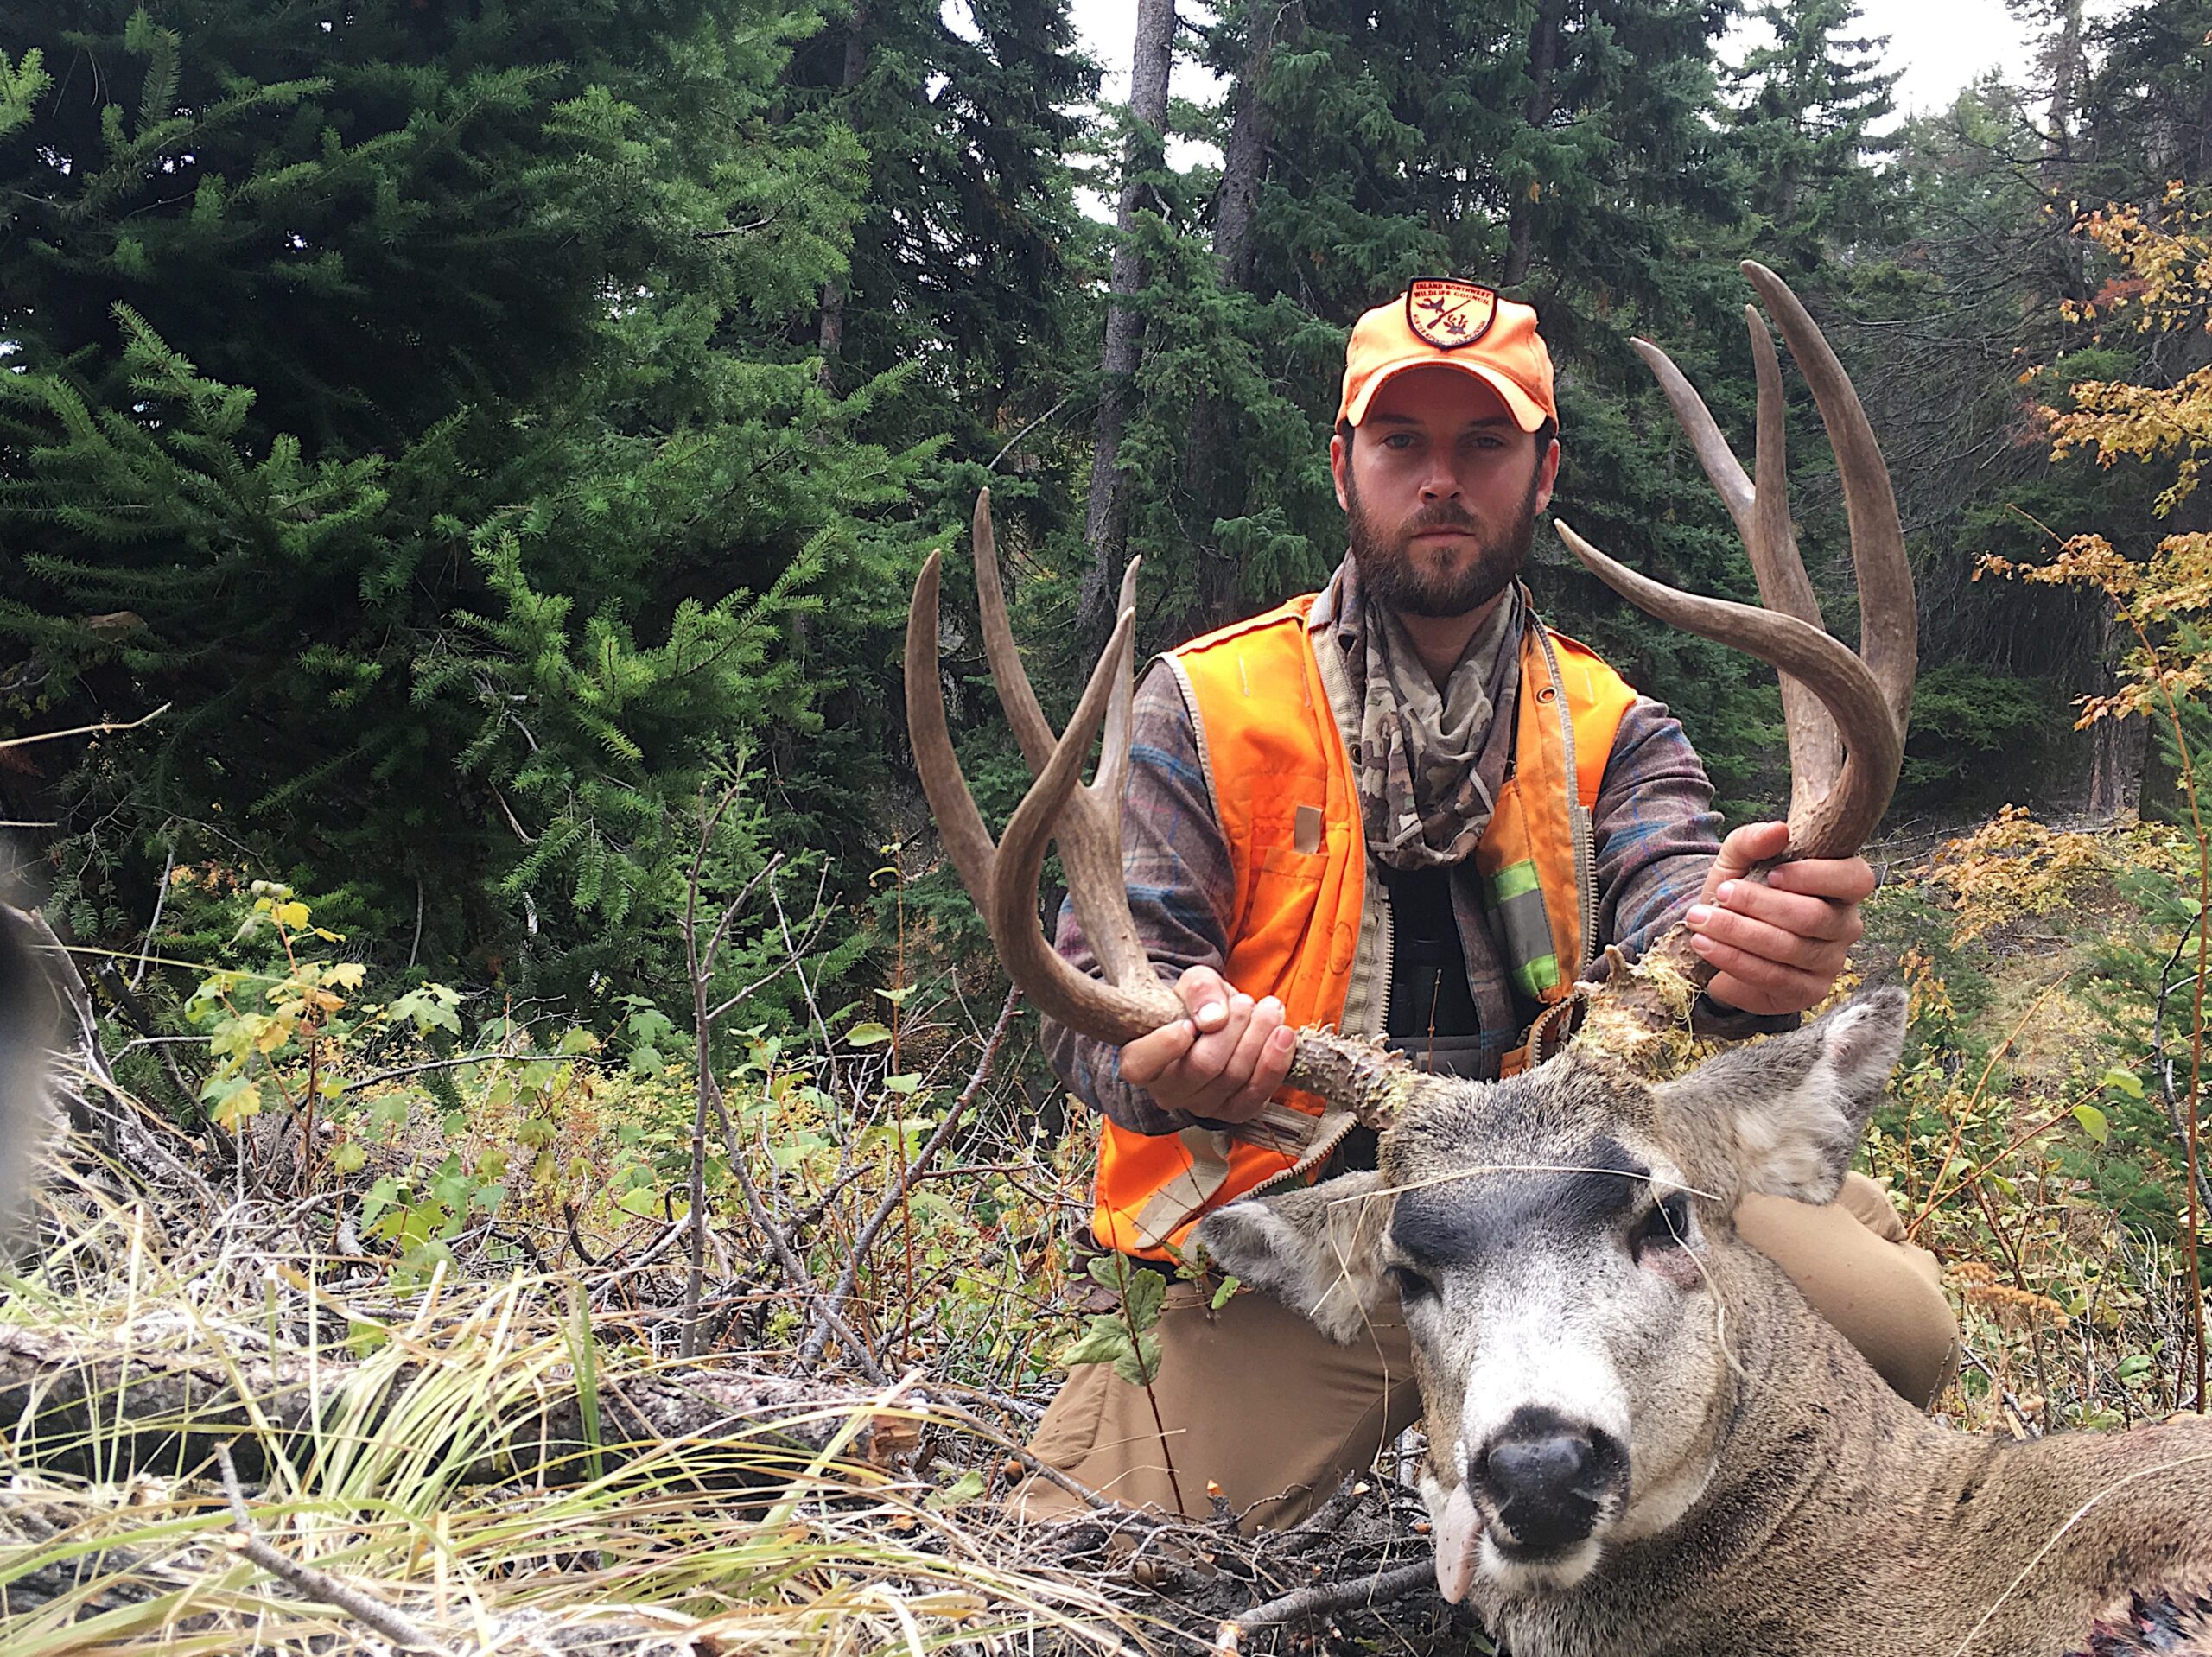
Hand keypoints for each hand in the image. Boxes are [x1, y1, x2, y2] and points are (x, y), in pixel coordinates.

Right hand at [1118, 965, 1295, 1123]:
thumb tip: (1213, 1018)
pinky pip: (1257, 1095)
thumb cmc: (1194, 1007)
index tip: (1188, 1023)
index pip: (1141, 1064)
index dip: (1165, 1045)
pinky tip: (1283, 1036)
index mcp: (1141, 1059)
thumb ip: (1198, 990)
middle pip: (1203, 1066)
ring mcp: (1201, 1105)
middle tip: (1245, 1002)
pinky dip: (1275, 1063)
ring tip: (1269, 1010)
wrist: (1215, 1024)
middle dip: (1233, 1028)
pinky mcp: (1233, 1112)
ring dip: (1259, 1038)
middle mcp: (1167, 1090)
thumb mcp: (1191, 984)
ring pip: (1234, 1077)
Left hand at [1684, 821, 1872, 1016]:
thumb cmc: (1742, 894)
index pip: (1854, 879)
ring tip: (1701, 919)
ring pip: (1790, 948)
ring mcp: (1832, 961)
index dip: (1815, 876)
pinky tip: (1706, 945)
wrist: (1722, 943)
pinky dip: (1734, 959)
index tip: (1771, 873)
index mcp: (1842, 886)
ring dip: (1739, 932)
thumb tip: (1778, 830)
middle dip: (1760, 904)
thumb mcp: (1738, 862)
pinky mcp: (1810, 991)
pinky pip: (1774, 977)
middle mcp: (1846, 924)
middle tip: (1721, 894)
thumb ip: (1753, 841)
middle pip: (1813, 916)